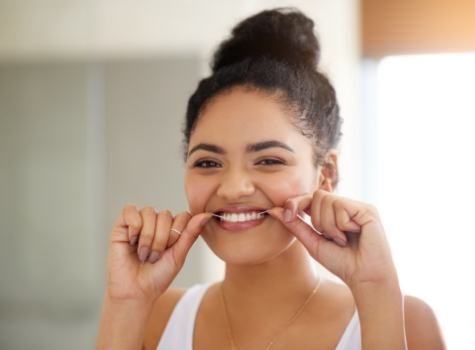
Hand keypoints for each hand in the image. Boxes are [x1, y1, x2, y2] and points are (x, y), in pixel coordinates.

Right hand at [105, 204, 211, 301]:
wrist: (135, 292)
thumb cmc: (158, 277)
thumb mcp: (178, 256)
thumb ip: (191, 233)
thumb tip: (207, 214)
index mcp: (173, 228)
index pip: (183, 215)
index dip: (177, 233)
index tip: (170, 250)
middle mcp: (157, 222)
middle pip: (165, 214)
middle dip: (161, 239)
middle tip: (154, 257)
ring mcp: (140, 222)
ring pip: (149, 212)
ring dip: (147, 237)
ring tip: (143, 254)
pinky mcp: (122, 224)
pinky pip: (130, 210)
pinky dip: (134, 226)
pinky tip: (132, 241)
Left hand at [268, 190, 398, 289]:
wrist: (364, 277)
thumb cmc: (342, 263)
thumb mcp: (312, 242)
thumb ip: (295, 225)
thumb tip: (274, 210)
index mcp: (333, 213)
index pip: (310, 197)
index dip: (296, 202)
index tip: (287, 215)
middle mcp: (345, 206)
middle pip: (317, 195)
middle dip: (317, 220)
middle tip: (331, 238)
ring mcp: (357, 206)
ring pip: (327, 200)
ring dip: (329, 225)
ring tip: (343, 239)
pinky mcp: (367, 209)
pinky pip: (341, 206)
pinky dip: (341, 224)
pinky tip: (354, 234)